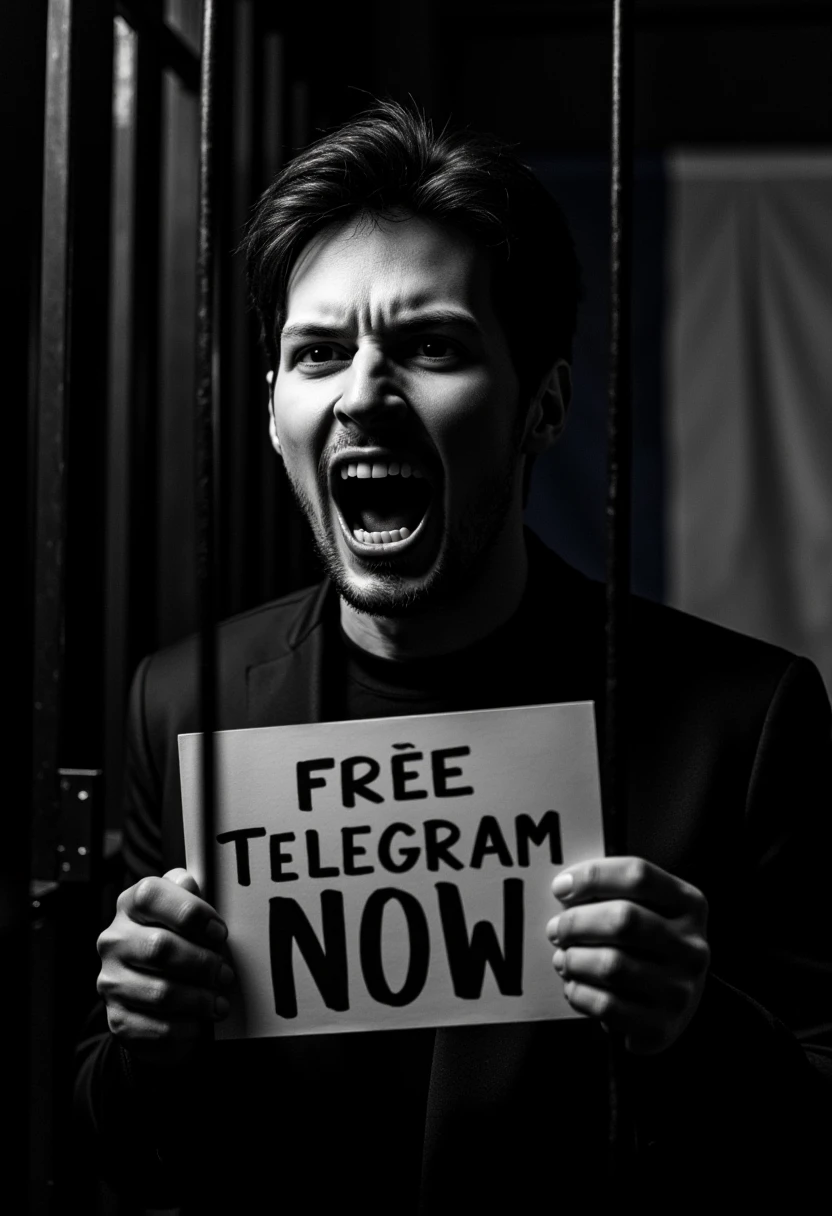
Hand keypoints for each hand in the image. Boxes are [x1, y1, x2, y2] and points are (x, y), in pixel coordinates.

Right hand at [96, 868, 234, 1063]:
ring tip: (219, 1000)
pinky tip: (201, 1020)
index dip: (191, 912)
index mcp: (129, 907)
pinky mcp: (118, 1018)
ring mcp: (112, 981)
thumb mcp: (183, 914)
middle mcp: (114, 941)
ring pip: (161, 992)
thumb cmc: (178, 946)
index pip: (150, 895)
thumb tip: (189, 882)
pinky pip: (157, 1027)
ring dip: (199, 998)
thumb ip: (187, 895)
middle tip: (225, 973)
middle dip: (203, 962)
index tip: (219, 932)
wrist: (154, 1000)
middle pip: (160, 947)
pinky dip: (188, 1025)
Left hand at [546, 857, 709, 1054]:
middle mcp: (692, 946)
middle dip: (576, 922)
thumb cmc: (646, 948)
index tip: (561, 887)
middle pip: (624, 919)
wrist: (670, 1005)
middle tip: (555, 929)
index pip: (638, 875)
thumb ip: (611, 892)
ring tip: (563, 959)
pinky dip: (579, 993)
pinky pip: (607, 1006)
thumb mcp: (645, 910)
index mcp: (689, 905)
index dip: (592, 876)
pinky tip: (574, 986)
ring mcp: (681, 989)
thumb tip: (566, 888)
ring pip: (611, 965)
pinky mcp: (661, 1026)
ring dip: (573, 959)